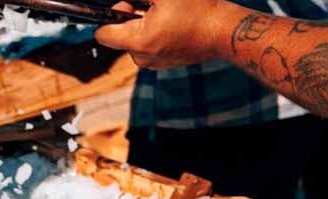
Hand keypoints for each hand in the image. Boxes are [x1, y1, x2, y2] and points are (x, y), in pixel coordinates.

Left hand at [95, 0, 235, 69]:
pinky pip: (149, 46)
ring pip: (134, 40)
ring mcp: (153, 63)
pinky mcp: (164, 63)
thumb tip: (122, 0)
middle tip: (153, 5)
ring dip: (143, 25)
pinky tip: (173, 24)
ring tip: (167, 15)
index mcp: (138, 42)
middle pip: (119, 36)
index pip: (103, 34)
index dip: (110, 15)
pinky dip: (154, 33)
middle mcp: (142, 58)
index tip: (128, 3)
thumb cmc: (198, 9)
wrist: (224, 31)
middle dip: (130, 17)